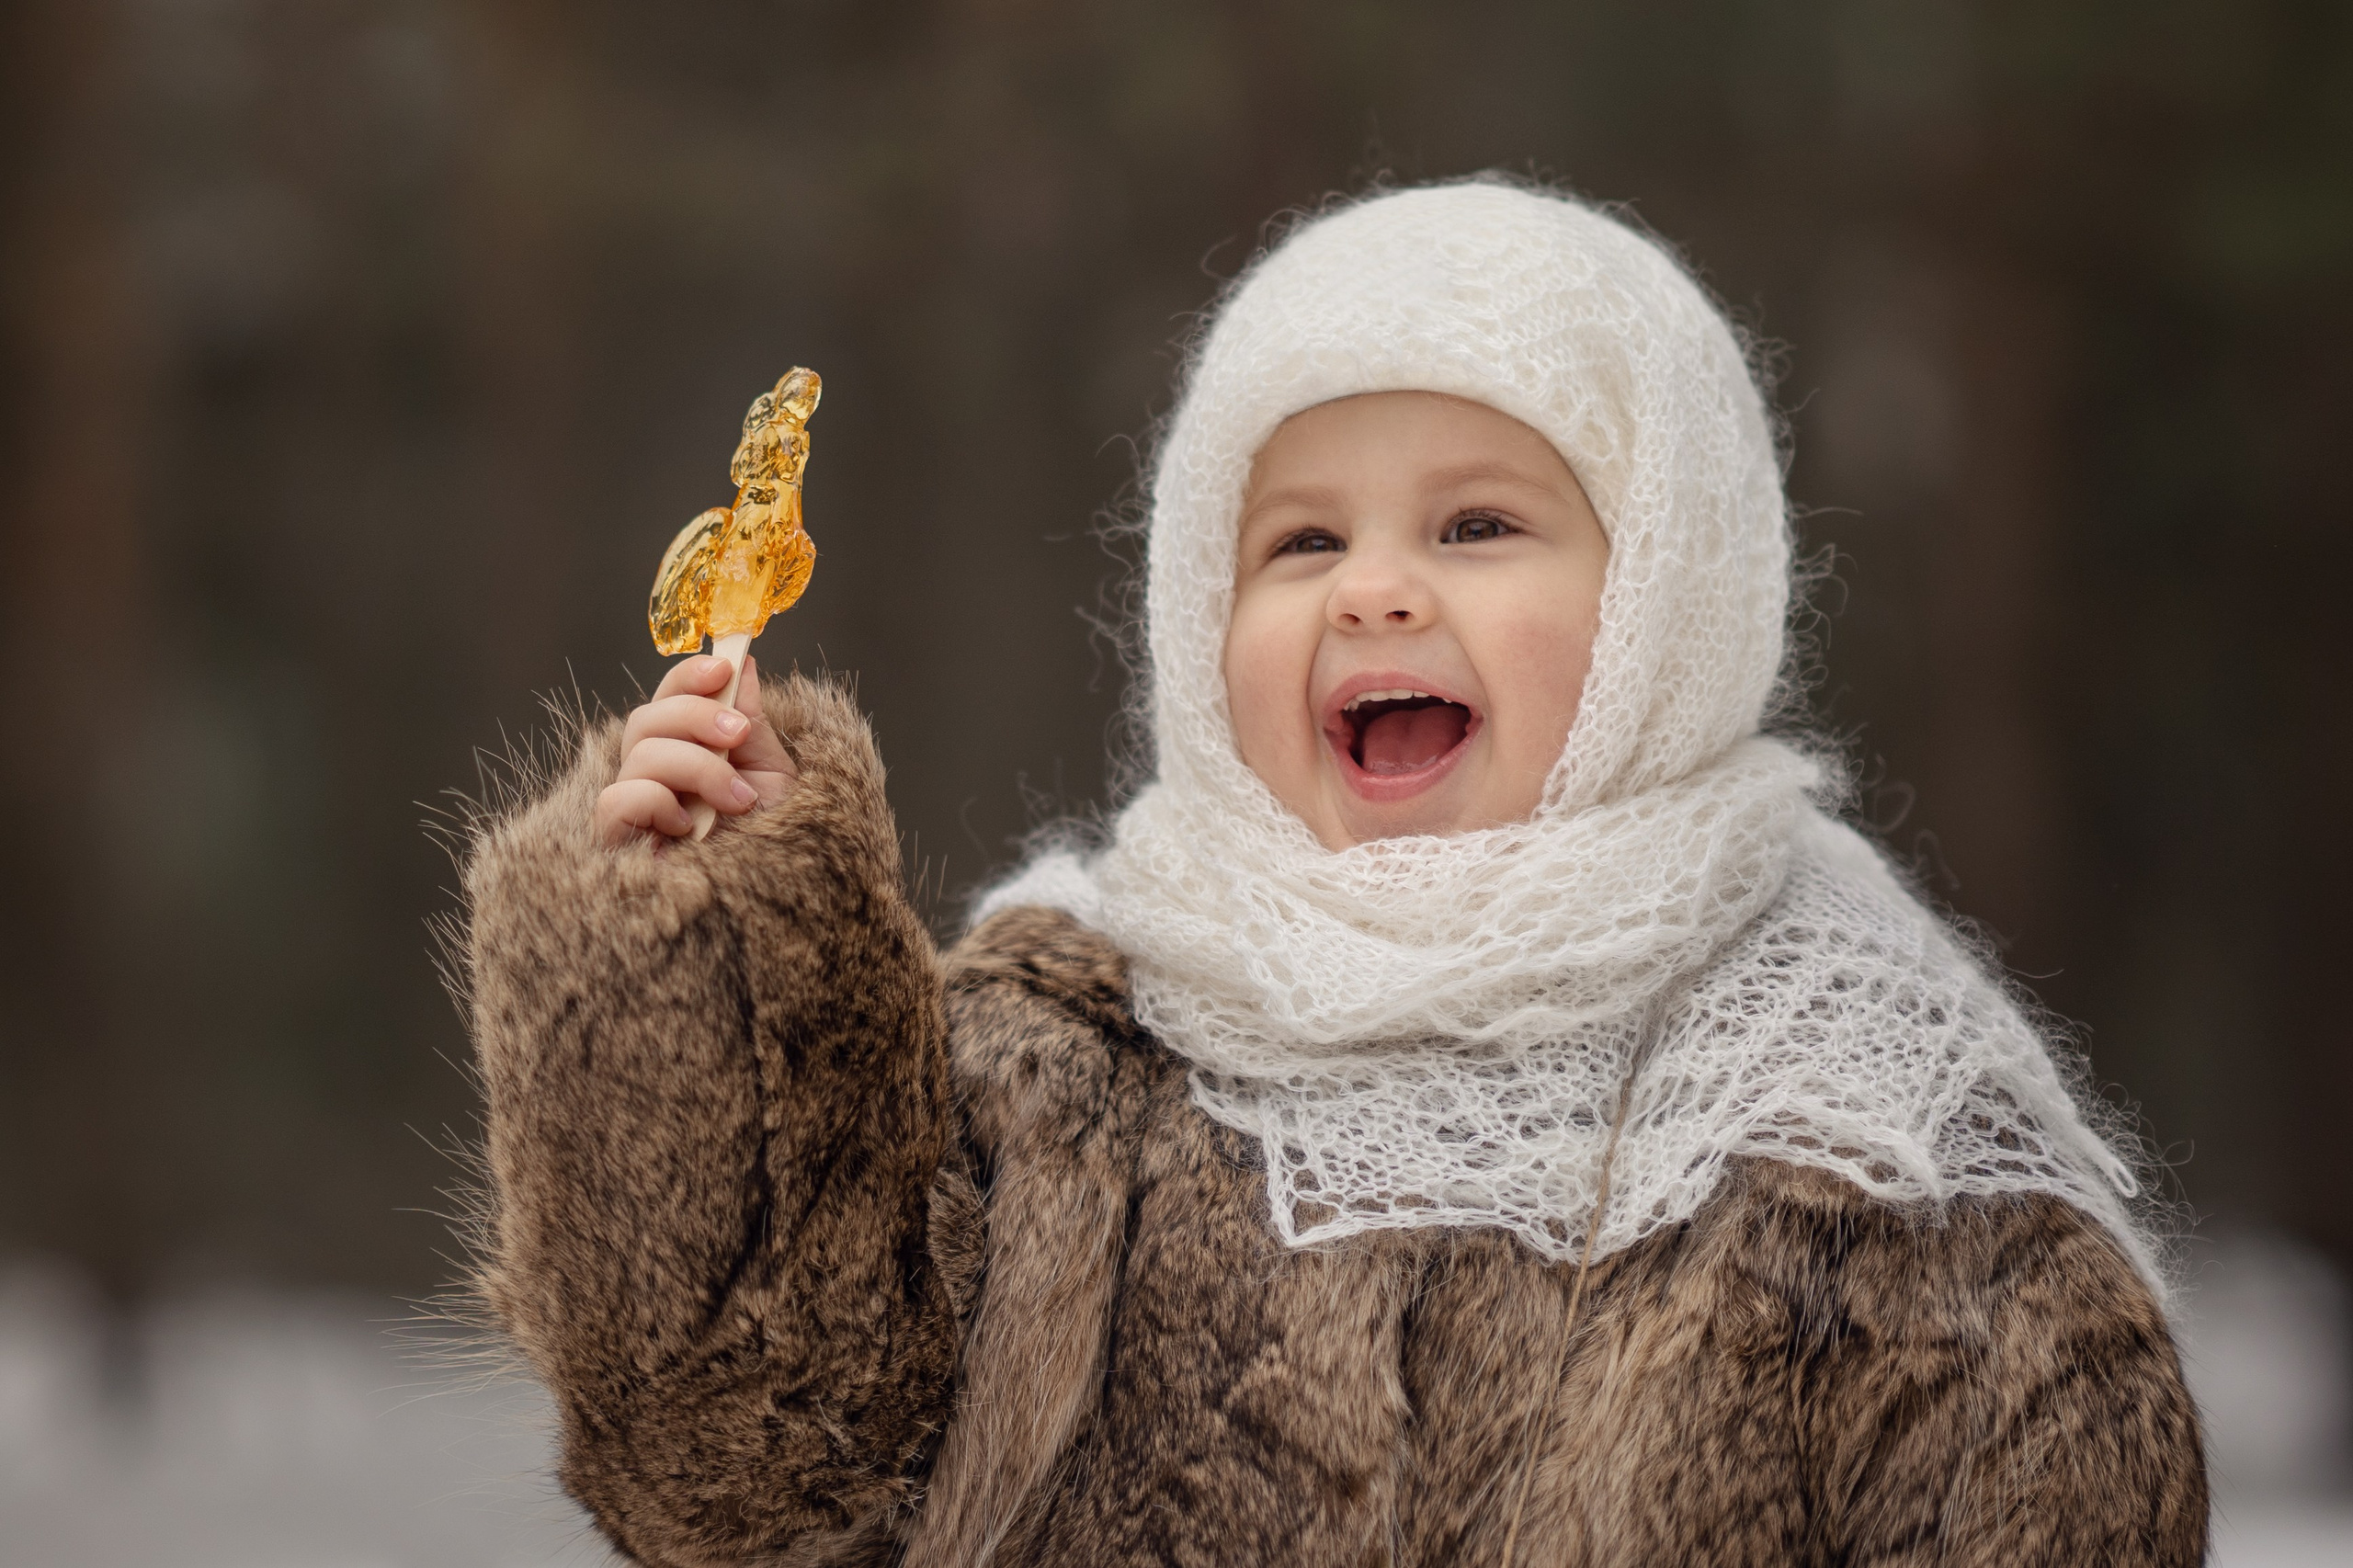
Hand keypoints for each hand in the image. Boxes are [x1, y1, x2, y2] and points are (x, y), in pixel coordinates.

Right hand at [594, 654, 798, 846]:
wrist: (785, 908)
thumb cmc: (778, 849)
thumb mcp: (774, 778)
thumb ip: (752, 724)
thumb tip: (742, 662)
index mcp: (687, 759)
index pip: (666, 702)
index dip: (688, 677)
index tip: (724, 667)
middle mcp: (654, 783)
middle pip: (644, 720)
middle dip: (694, 717)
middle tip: (737, 734)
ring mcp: (635, 817)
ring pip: (638, 755)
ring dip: (695, 767)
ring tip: (738, 800)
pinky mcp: (619, 849)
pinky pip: (615, 802)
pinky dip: (655, 801)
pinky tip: (690, 827)